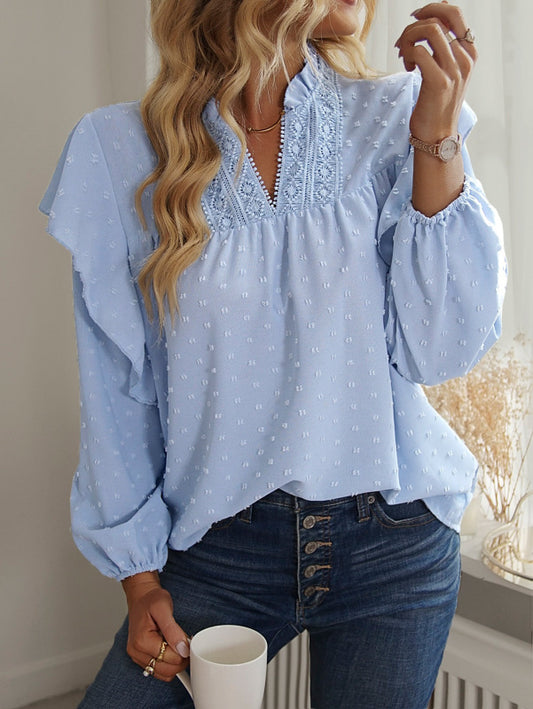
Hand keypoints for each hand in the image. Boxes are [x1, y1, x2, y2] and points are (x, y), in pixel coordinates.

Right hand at [122, 572, 189, 681]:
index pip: (170, 658)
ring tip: (177, 645)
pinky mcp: (140, 658)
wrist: (141, 596)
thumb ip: (173, 630)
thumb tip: (183, 649)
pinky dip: (168, 664)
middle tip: (186, 643)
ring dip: (175, 663)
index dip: (184, 651)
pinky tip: (171, 650)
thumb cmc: (151, 599)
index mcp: (142, 641)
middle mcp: (137, 652)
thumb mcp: (164, 608)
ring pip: (163, 673)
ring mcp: (137, 656)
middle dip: (181, 659)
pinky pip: (158, 670)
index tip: (189, 640)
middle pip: (167, 670)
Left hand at [395, 2, 477, 141]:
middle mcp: (465, 59)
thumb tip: (432, 15)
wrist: (437, 136)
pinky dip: (408, 55)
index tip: (414, 18)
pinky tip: (408, 68)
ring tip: (404, 56)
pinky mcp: (439, 82)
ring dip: (408, 38)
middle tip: (402, 45)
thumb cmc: (436, 104)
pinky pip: (419, 51)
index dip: (431, 9)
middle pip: (438, 20)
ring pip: (429, 30)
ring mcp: (454, 70)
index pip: (454, 14)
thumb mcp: (444, 71)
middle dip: (412, 27)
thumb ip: (441, 46)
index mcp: (469, 53)